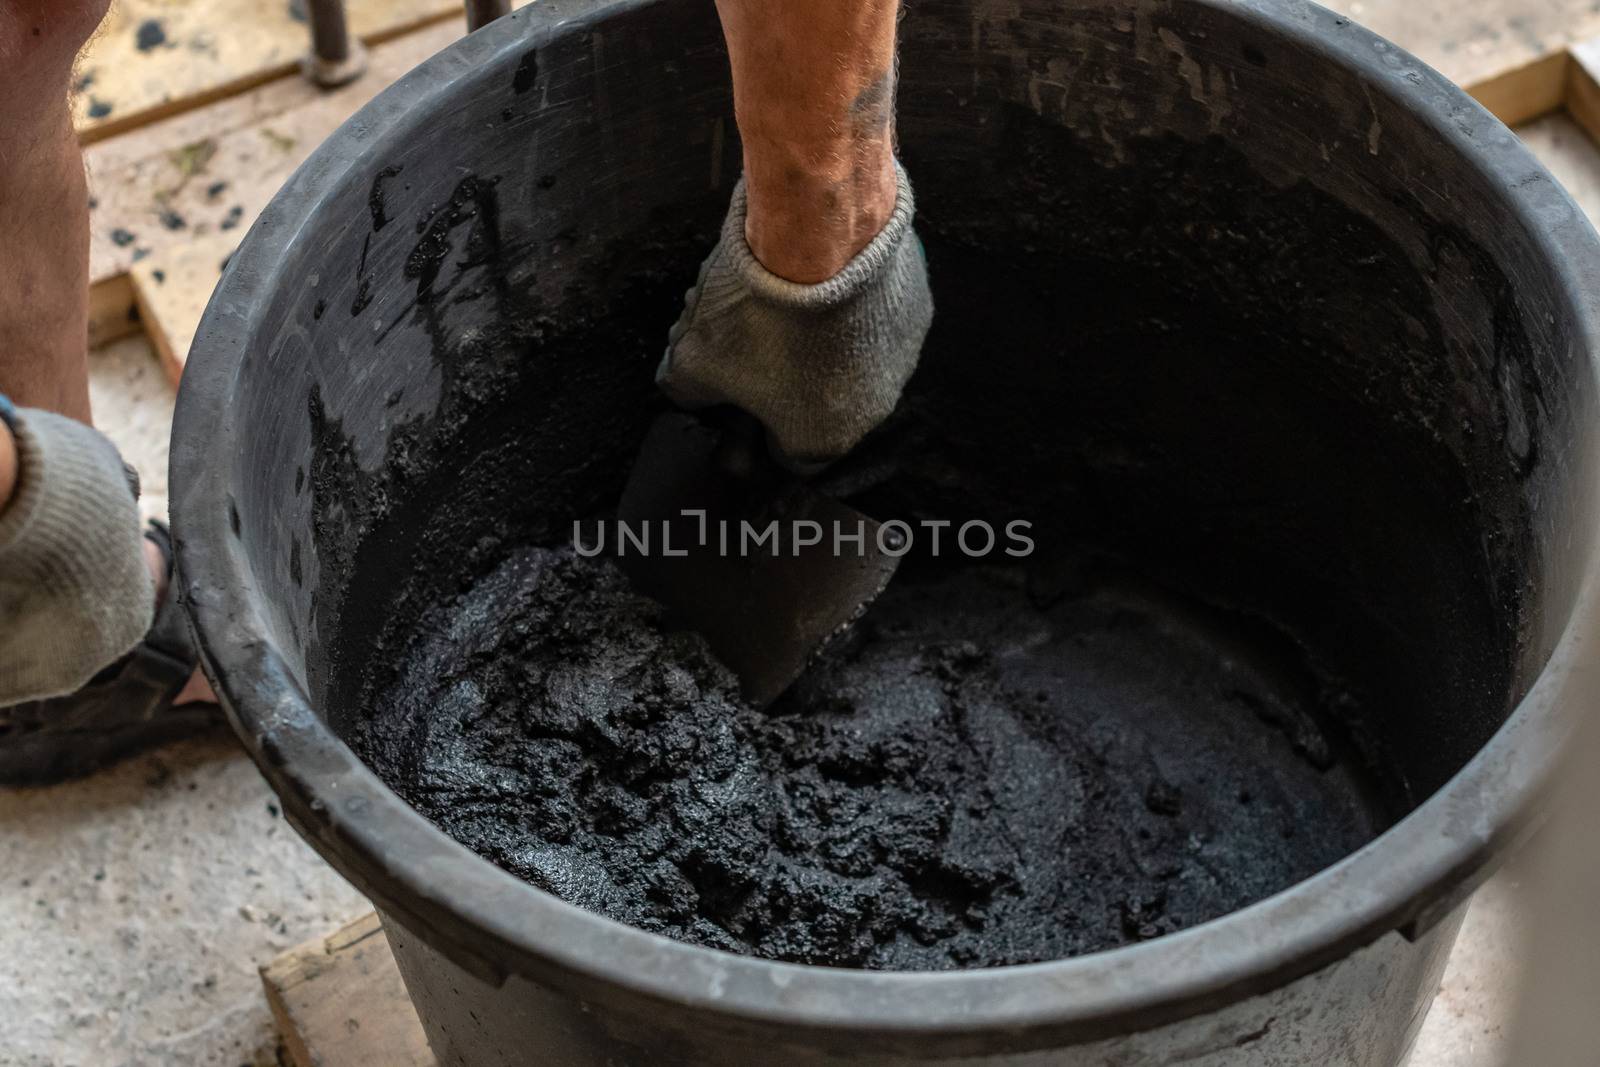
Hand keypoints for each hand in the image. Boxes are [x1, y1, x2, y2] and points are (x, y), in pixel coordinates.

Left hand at [657, 165, 932, 472]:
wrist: (819, 235)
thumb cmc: (758, 312)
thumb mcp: (693, 358)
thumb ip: (687, 391)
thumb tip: (688, 393)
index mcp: (820, 441)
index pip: (780, 452)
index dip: (753, 423)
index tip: (737, 390)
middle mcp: (872, 413)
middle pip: (820, 407)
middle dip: (789, 381)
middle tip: (758, 340)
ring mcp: (901, 362)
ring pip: (852, 364)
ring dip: (823, 344)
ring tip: (790, 301)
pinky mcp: (916, 313)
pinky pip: (875, 321)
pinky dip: (851, 307)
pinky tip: (824, 278)